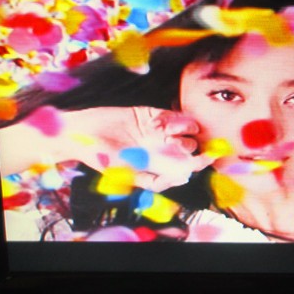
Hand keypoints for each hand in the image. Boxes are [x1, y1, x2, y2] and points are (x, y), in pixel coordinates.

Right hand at [64, 106, 213, 191]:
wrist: (83, 134)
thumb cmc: (102, 158)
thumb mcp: (128, 175)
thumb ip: (155, 180)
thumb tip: (183, 179)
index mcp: (158, 165)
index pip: (188, 165)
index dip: (202, 161)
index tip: (210, 156)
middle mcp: (162, 149)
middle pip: (190, 146)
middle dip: (188, 145)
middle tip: (171, 144)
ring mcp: (158, 131)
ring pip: (186, 130)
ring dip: (183, 129)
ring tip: (164, 131)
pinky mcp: (151, 114)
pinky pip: (172, 115)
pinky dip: (172, 118)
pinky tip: (157, 122)